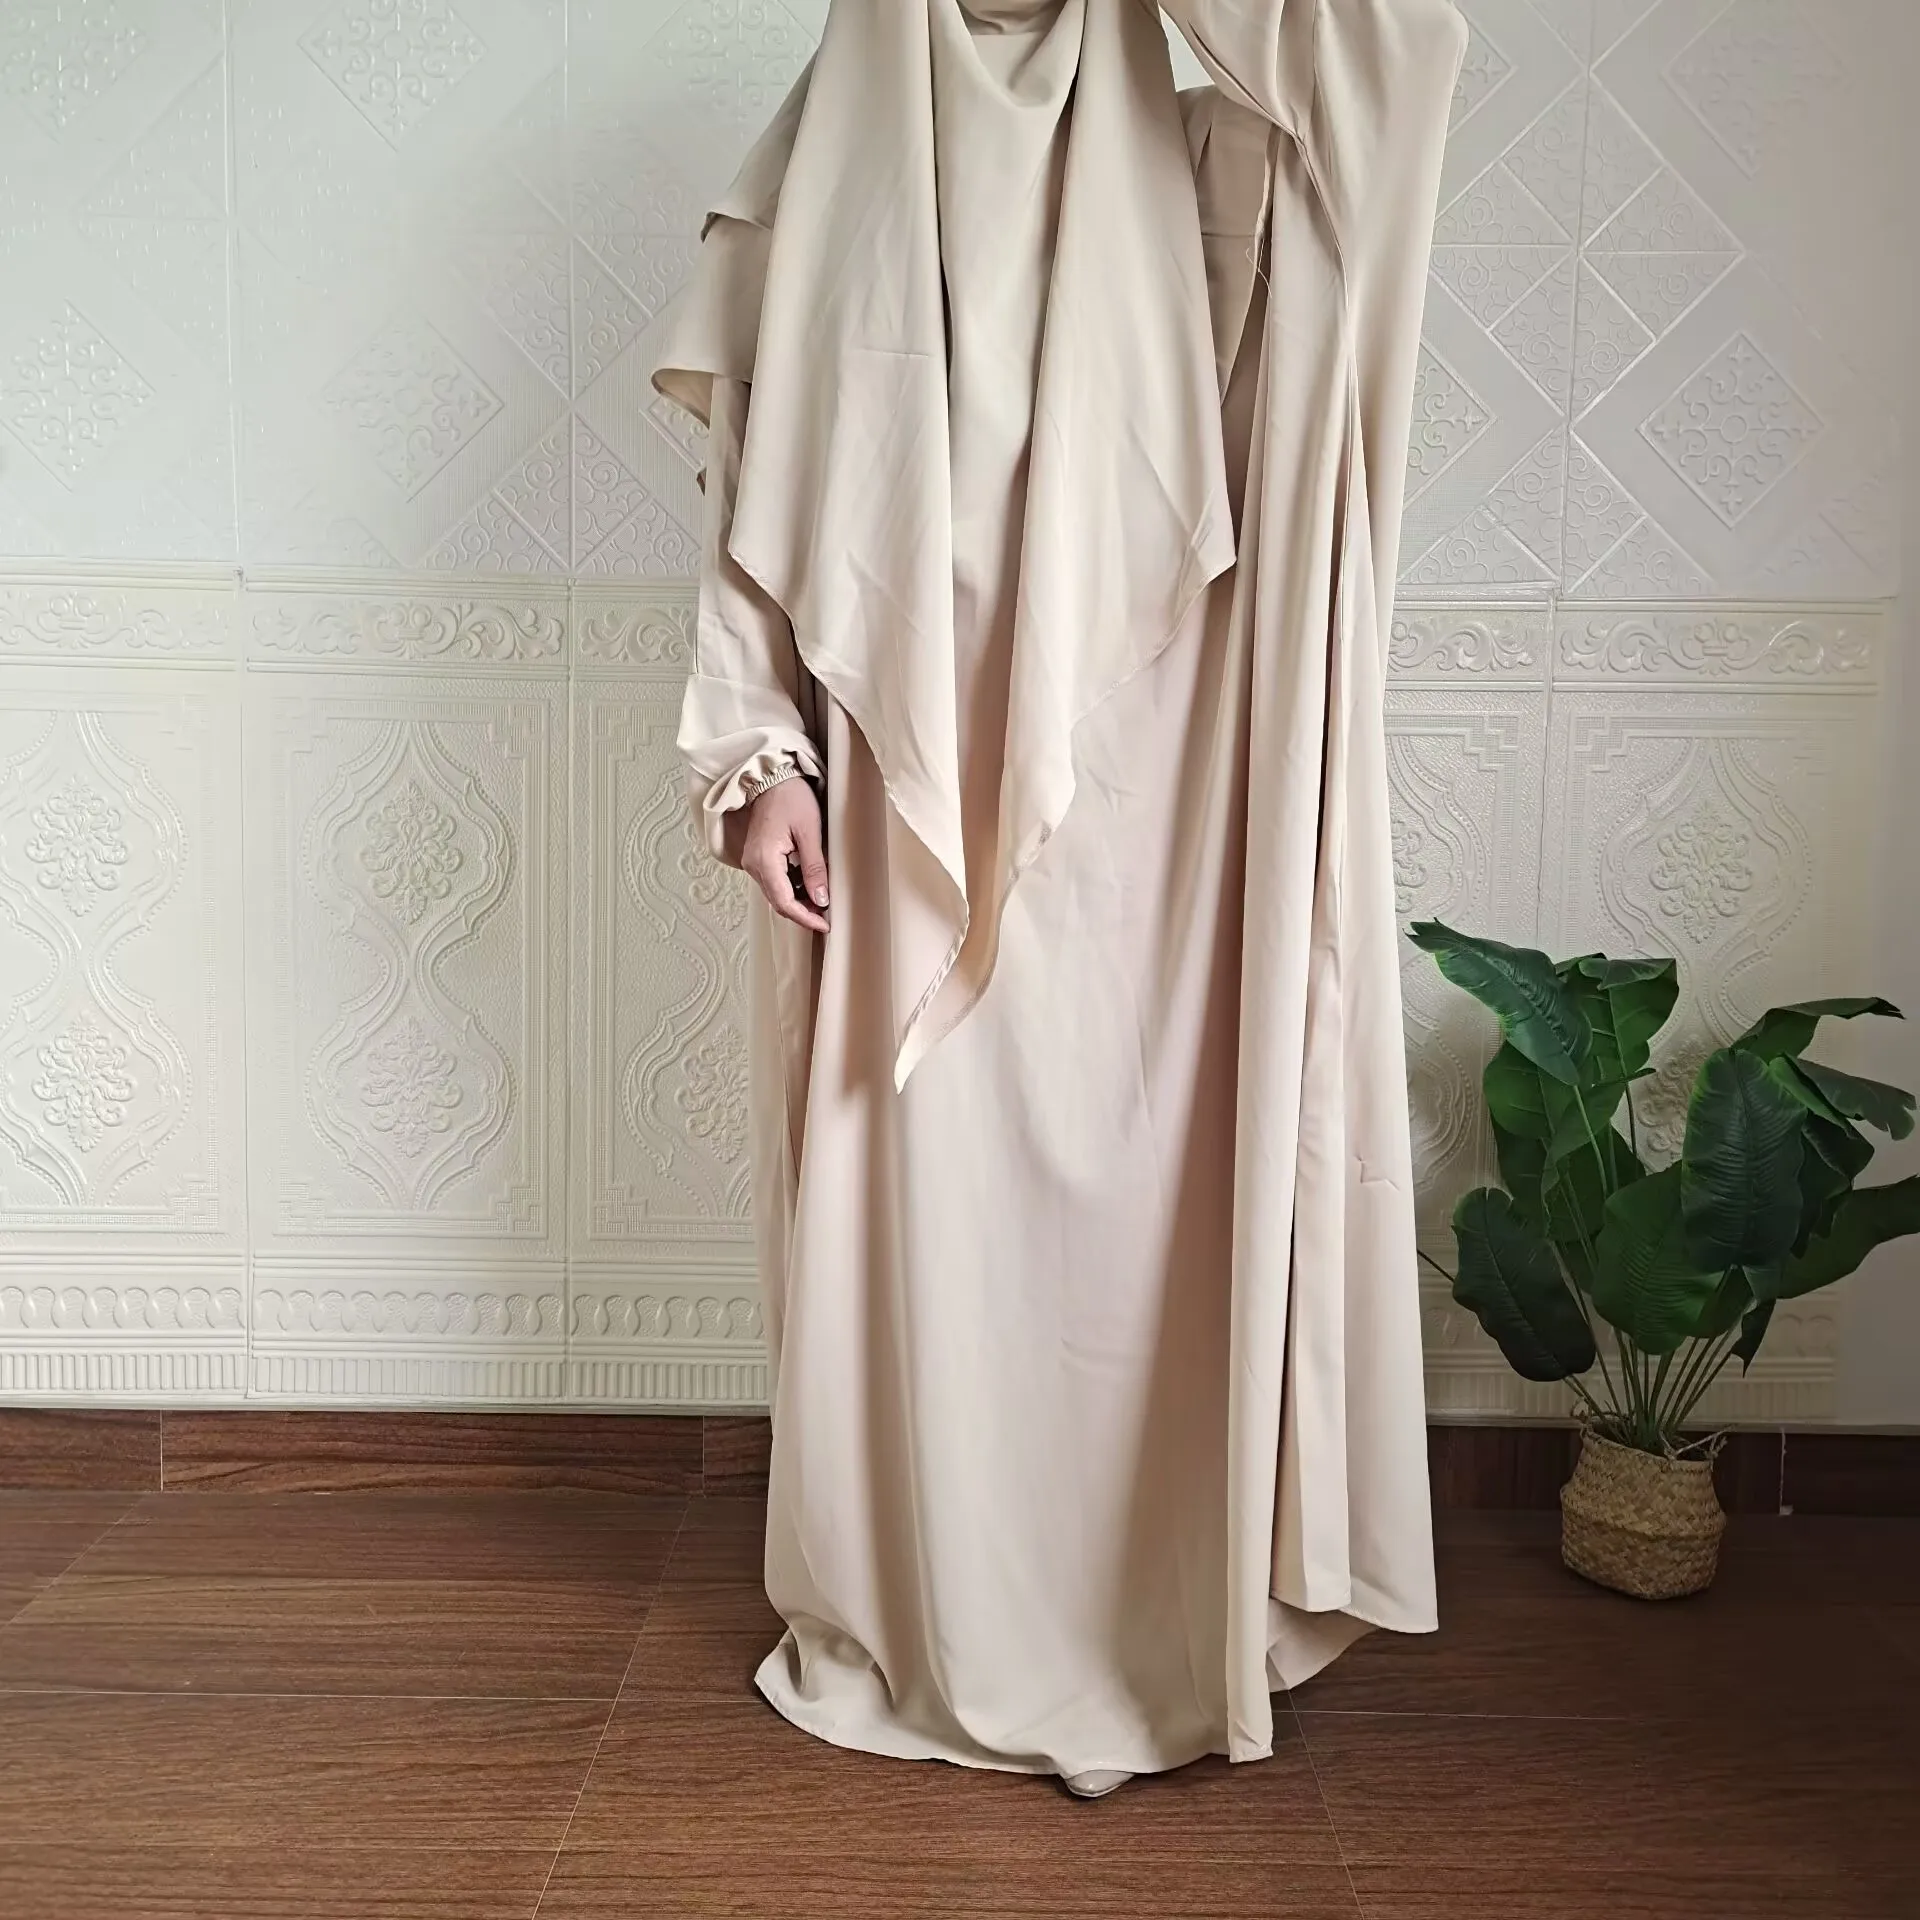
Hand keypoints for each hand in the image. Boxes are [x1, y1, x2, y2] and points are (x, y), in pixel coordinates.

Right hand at [742, 776, 829, 933]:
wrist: (773, 778)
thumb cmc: (791, 797)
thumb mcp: (809, 832)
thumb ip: (814, 868)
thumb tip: (821, 899)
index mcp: (764, 859)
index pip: (784, 902)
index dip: (805, 917)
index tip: (825, 923)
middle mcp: (753, 865)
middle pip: (778, 902)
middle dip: (803, 912)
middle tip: (828, 916)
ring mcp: (754, 862)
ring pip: (777, 894)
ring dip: (799, 902)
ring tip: (823, 901)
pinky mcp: (759, 858)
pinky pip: (775, 882)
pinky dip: (793, 889)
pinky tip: (811, 886)